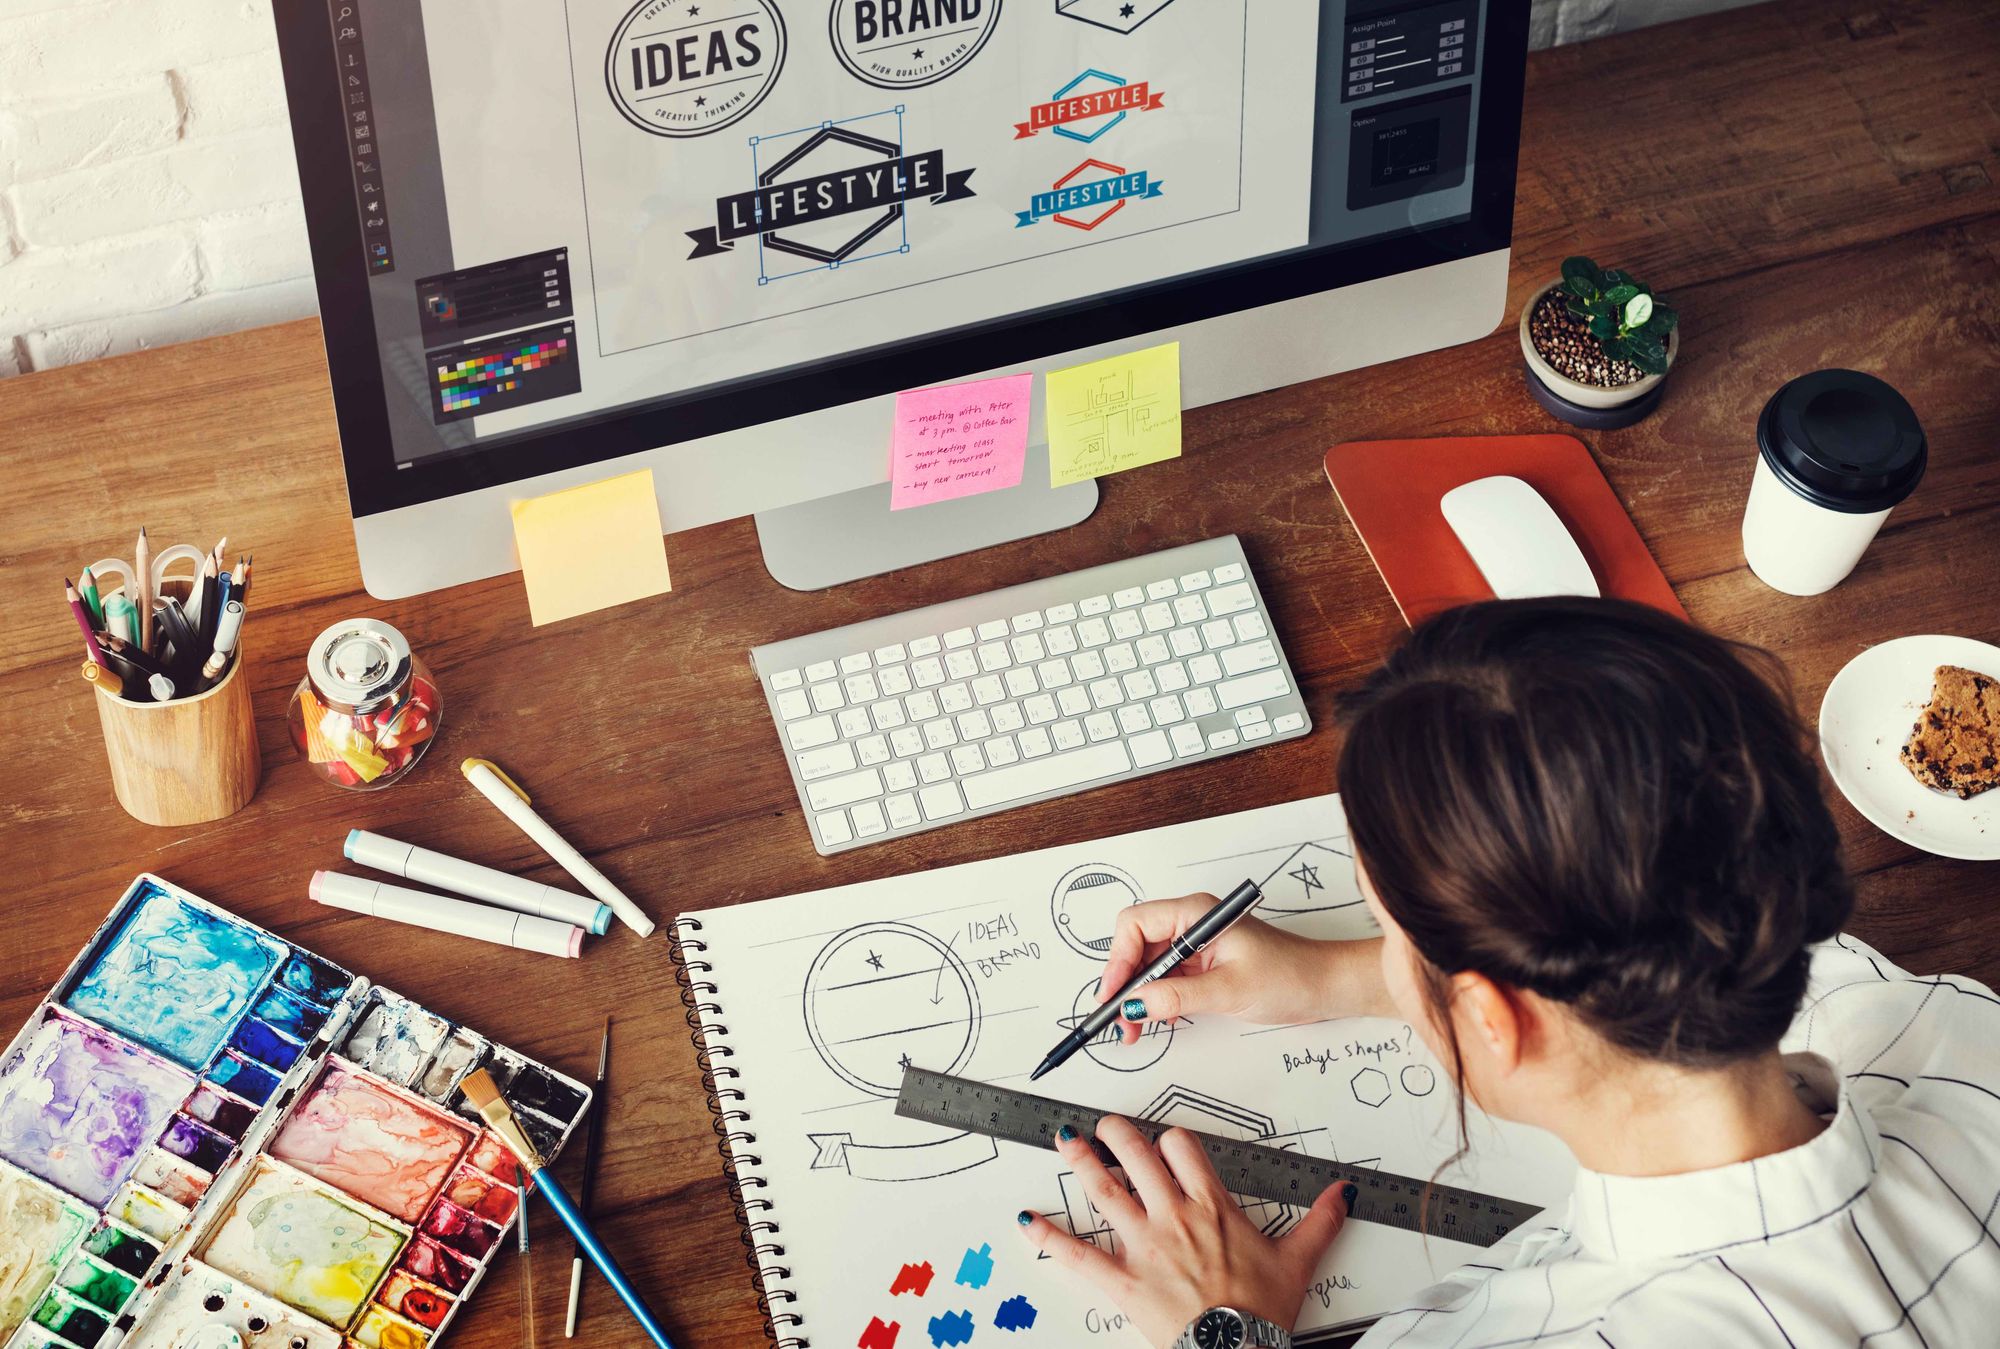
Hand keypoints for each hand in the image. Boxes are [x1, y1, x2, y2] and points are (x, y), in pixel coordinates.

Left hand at [1017, 1115, 1352, 1345]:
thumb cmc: (1263, 1311)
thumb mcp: (1299, 1260)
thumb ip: (1320, 1221)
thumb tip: (1343, 1194)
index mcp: (1212, 1206)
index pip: (1183, 1149)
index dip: (1170, 1139)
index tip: (1163, 1140)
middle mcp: (1174, 1216)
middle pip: (1138, 1156)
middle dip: (1117, 1133)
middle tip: (1104, 1124)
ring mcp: (1145, 1245)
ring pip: (1106, 1190)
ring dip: (1081, 1161)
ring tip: (1064, 1139)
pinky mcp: (1123, 1280)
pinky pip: (1078, 1255)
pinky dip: (1050, 1237)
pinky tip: (1027, 1222)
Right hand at [1099, 895, 1388, 1042]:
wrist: (1325, 987)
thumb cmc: (1291, 975)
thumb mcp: (1229, 989)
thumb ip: (1179, 997)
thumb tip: (1136, 1003)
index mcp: (1197, 912)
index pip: (1136, 924)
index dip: (1118, 958)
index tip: (1114, 993)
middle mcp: (1194, 922)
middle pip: (1137, 944)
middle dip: (1124, 981)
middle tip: (1119, 1017)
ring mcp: (1198, 943)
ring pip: (1149, 964)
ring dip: (1138, 994)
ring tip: (1134, 1026)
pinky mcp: (1205, 963)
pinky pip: (1167, 977)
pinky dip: (1156, 998)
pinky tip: (1157, 1018)